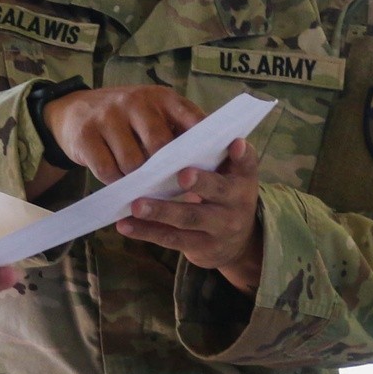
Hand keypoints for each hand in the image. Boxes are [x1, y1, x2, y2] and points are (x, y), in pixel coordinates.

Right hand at [32, 84, 205, 190]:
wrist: (72, 109)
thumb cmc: (125, 118)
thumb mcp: (154, 113)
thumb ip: (180, 129)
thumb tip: (214, 161)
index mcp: (160, 97)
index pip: (190, 119)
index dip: (201, 145)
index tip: (210, 169)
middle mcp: (135, 101)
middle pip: (159, 145)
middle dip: (165, 170)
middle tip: (170, 187)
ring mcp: (107, 116)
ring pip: (132, 162)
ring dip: (138, 180)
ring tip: (142, 186)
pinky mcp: (85, 135)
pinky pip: (107, 169)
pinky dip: (115, 182)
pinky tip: (119, 182)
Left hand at [117, 137, 264, 294]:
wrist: (237, 243)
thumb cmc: (224, 196)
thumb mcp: (230, 177)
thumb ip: (214, 156)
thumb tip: (184, 126)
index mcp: (242, 180)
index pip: (247, 164)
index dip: (243, 154)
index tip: (235, 142)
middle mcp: (235, 204)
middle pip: (218, 191)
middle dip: (200, 183)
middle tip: (182, 175)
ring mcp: (218, 228)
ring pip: (188, 218)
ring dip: (161, 211)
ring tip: (136, 205)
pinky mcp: (199, 247)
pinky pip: (170, 238)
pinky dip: (145, 231)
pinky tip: (124, 224)